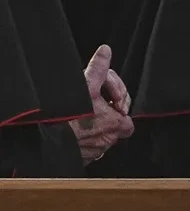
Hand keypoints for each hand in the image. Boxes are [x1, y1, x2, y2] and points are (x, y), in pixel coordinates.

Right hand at [71, 45, 134, 163]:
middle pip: (113, 120)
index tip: (102, 91)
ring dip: (91, 122)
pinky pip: (86, 146)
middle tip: (89, 100)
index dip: (114, 94)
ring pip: (99, 133)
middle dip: (103, 108)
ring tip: (77, 112)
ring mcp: (95, 151)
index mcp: (118, 124)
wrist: (42, 141)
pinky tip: (70, 127)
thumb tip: (106, 51)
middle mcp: (110, 140)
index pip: (125, 107)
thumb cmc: (66, 115)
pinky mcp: (80, 158)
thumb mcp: (86, 86)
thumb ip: (99, 69)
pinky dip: (80, 136)